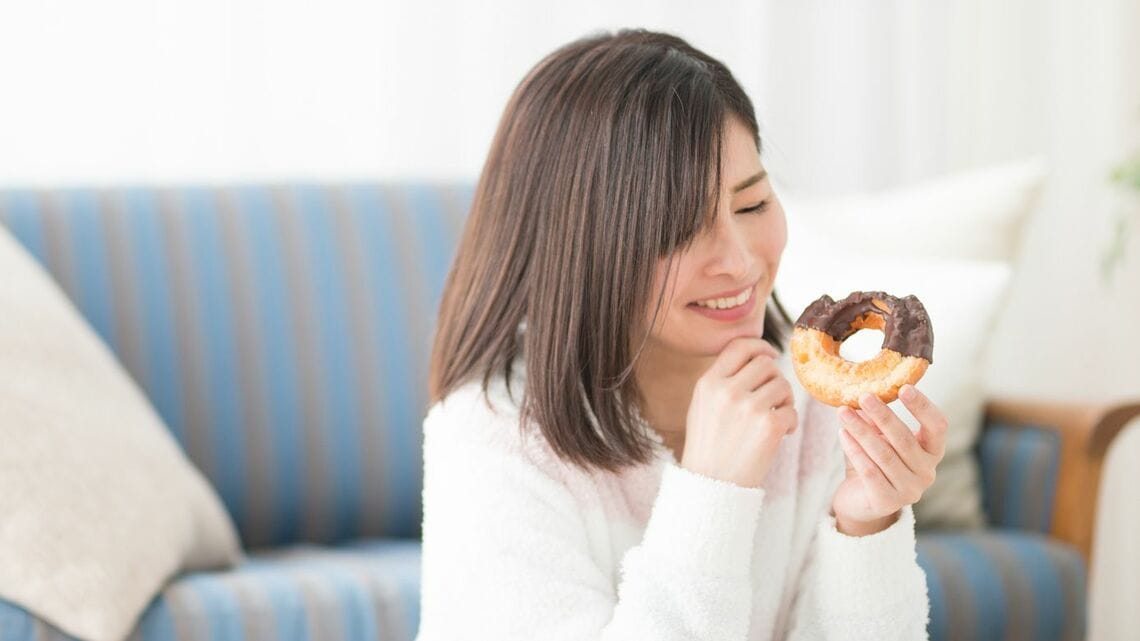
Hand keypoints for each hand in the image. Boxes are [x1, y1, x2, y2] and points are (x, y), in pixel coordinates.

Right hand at [681, 337, 798, 488]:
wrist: (712, 485)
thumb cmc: (709, 446)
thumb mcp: (702, 406)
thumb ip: (723, 380)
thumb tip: (757, 356)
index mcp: (709, 383)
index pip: (740, 346)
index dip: (760, 346)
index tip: (771, 354)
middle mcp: (727, 391)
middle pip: (766, 364)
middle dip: (775, 378)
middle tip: (773, 398)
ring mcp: (749, 408)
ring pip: (783, 385)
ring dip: (785, 400)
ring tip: (776, 417)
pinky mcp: (769, 427)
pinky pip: (792, 410)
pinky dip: (790, 422)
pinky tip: (781, 434)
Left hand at [830, 384, 946, 534]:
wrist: (860, 501)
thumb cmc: (874, 462)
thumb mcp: (879, 437)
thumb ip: (877, 420)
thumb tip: (864, 392)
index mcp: (932, 452)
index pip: (938, 426)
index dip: (923, 407)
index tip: (904, 388)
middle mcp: (927, 472)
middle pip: (904, 439)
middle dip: (882, 415)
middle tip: (864, 396)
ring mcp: (910, 490)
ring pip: (884, 454)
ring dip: (861, 430)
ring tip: (843, 412)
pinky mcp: (887, 502)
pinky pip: (869, 471)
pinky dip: (854, 450)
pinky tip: (842, 434)